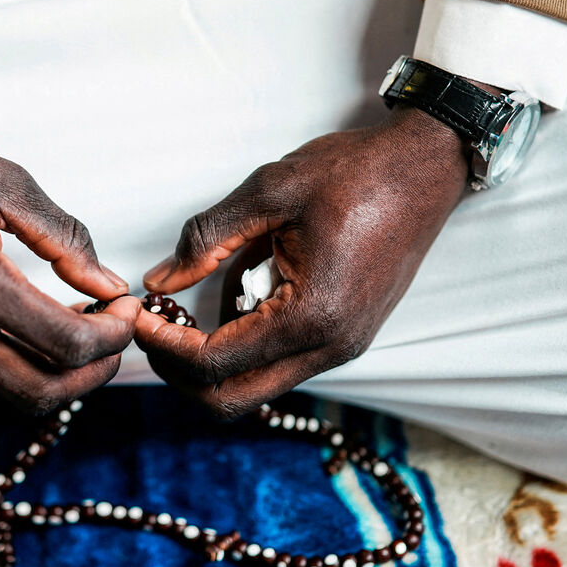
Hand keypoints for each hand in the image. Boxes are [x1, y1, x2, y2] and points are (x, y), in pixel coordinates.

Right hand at [0, 52, 138, 412]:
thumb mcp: (6, 182)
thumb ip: (64, 239)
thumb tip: (108, 284)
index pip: (63, 344)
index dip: (112, 334)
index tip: (130, 306)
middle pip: (37, 393)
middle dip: (91, 373)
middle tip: (119, 333)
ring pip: (8, 386)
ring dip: (58, 370)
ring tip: (89, 323)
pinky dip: (26, 356)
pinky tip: (49, 318)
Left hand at [135, 106, 468, 417]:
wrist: (427, 167)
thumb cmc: (358, 173)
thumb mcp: (270, 191)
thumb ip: (206, 239)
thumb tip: (159, 279)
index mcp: (313, 316)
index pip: (216, 364)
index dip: (165, 346)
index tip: (139, 315)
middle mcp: (331, 346)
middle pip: (232, 399)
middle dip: (182, 371)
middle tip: (155, 328)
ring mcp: (342, 347)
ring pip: (255, 384)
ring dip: (214, 356)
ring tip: (198, 297)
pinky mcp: (345, 337)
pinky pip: (280, 360)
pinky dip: (246, 339)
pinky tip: (240, 288)